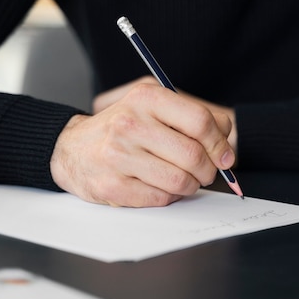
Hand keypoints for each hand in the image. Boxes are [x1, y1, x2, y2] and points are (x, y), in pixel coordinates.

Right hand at [50, 81, 234, 206]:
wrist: (71, 149)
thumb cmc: (121, 129)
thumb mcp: (152, 108)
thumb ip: (191, 117)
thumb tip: (226, 142)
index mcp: (145, 99)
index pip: (200, 121)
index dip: (220, 143)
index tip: (225, 157)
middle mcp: (130, 124)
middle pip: (193, 155)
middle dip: (208, 170)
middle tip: (205, 173)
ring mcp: (118, 156)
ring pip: (180, 181)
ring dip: (190, 186)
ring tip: (183, 180)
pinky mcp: (112, 186)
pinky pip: (161, 199)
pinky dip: (170, 197)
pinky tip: (161, 187)